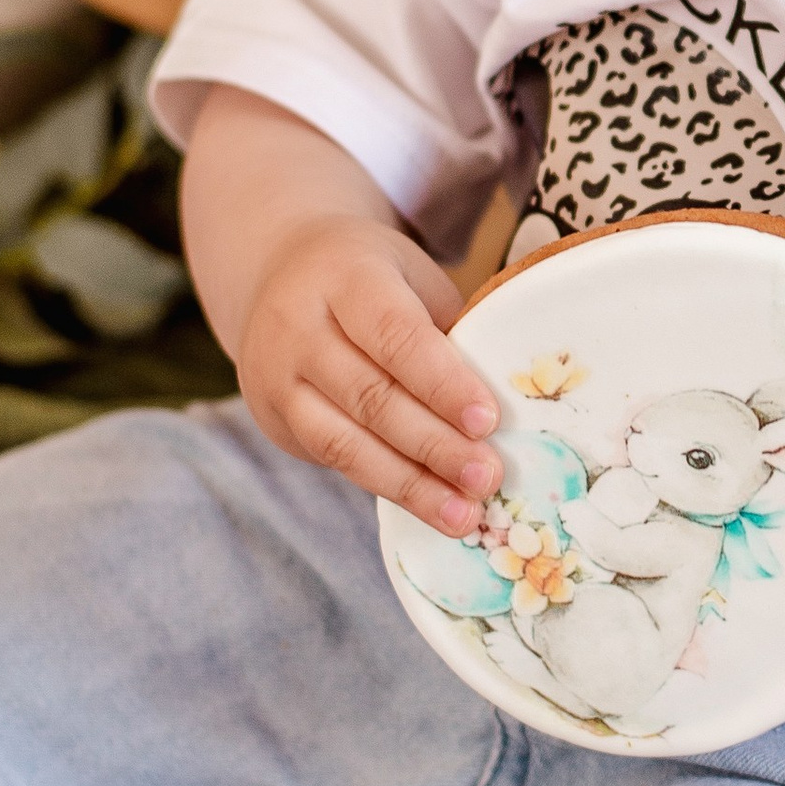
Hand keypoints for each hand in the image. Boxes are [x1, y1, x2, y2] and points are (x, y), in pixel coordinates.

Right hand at [233, 213, 499, 531]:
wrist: (280, 272)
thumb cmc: (371, 279)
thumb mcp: (411, 279)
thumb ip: (449, 331)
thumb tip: (510, 404)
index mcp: (344, 277)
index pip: (395, 335)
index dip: (443, 383)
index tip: (488, 422)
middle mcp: (298, 326)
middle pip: (370, 396)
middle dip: (435, 445)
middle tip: (488, 477)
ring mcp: (276, 377)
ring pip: (345, 441)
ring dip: (412, 485)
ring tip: (464, 513)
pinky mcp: (275, 419)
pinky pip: (334, 461)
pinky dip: (388, 487)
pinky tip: (431, 507)